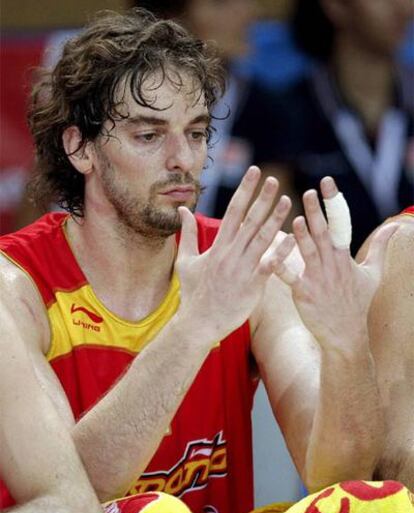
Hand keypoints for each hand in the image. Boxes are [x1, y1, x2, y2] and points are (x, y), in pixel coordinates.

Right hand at [176, 166, 291, 341]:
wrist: (199, 323)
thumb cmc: (192, 293)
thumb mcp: (185, 261)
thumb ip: (187, 234)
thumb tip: (182, 210)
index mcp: (217, 246)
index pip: (233, 212)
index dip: (245, 190)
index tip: (255, 172)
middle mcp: (230, 254)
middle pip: (249, 220)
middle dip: (262, 198)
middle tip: (274, 180)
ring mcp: (242, 269)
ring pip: (261, 239)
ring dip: (275, 219)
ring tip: (288, 201)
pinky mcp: (252, 285)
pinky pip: (270, 265)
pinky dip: (282, 251)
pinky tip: (295, 237)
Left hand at [271, 177, 398, 348]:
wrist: (346, 335)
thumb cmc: (358, 303)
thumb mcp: (374, 273)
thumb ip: (381, 247)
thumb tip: (395, 227)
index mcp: (344, 256)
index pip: (341, 223)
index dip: (334, 202)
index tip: (326, 182)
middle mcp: (331, 264)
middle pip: (323, 233)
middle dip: (315, 212)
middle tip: (309, 192)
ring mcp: (317, 278)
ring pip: (308, 252)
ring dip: (301, 235)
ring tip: (294, 218)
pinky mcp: (304, 293)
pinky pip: (290, 278)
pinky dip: (280, 266)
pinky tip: (270, 256)